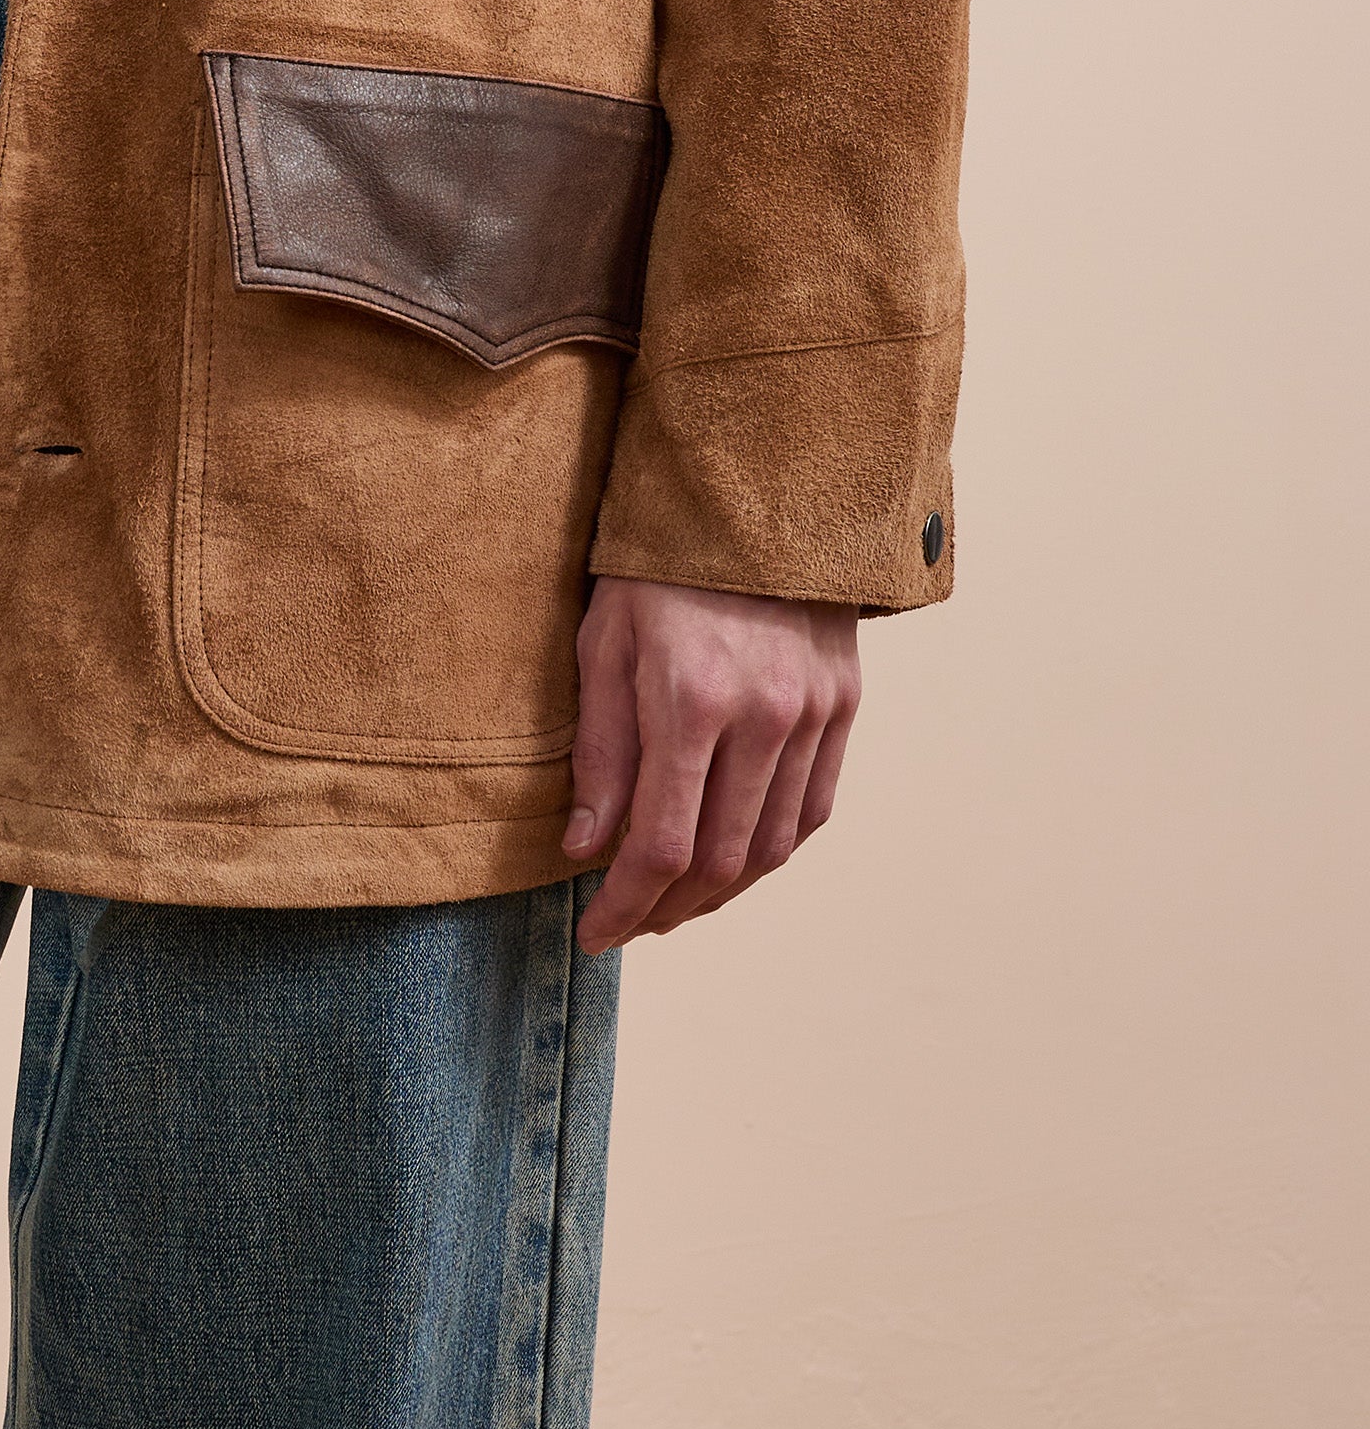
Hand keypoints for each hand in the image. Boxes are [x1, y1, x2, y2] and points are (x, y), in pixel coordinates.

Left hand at [564, 575, 859, 950]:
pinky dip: (770, 851)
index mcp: (692, 700)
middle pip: (720, 863)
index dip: (624, 904)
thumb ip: (600, 752)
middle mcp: (764, 718)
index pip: (660, 845)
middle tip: (627, 924)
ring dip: (722, 894)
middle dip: (666, 910)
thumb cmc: (657, 566)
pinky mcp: (843, 707)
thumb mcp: (603, 642)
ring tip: (674, 904)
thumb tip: (586, 850)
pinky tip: (733, 861)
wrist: (756, 496)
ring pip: (772, 849)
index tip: (592, 932)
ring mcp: (814, 715)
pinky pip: (812, 811)